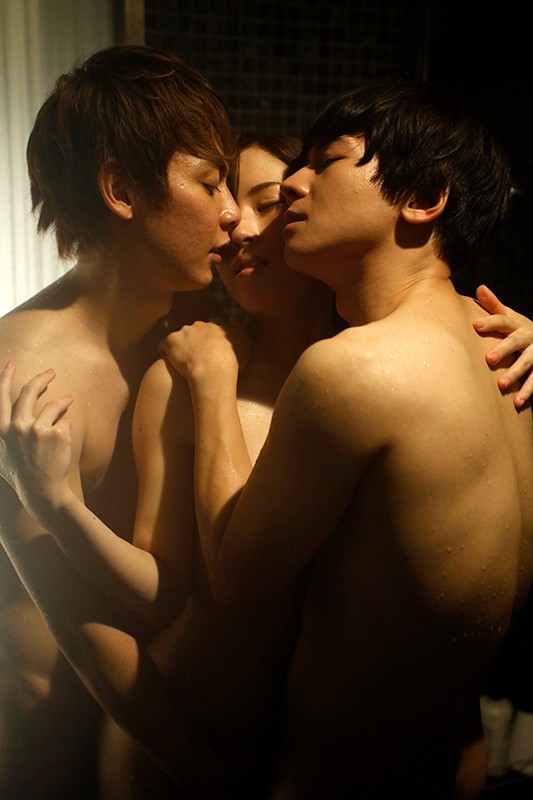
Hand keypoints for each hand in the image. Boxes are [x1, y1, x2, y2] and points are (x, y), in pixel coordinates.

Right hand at [0, 363, 73, 517]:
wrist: (42, 492)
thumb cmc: (21, 475)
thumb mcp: (2, 456)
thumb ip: (2, 437)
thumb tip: (5, 423)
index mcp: (2, 430)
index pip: (2, 397)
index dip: (5, 378)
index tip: (10, 364)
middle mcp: (18, 427)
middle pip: (29, 391)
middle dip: (41, 378)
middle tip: (51, 372)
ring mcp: (39, 429)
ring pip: (54, 405)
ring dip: (64, 399)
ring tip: (69, 399)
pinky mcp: (58, 434)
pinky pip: (66, 421)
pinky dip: (67, 425)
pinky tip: (65, 439)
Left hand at [159, 319, 252, 384]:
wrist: (212, 369)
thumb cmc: (232, 359)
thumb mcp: (245, 341)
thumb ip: (239, 328)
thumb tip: (234, 318)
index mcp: (216, 325)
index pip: (212, 325)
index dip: (211, 336)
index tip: (212, 345)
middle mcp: (199, 325)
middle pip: (195, 329)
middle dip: (195, 339)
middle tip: (198, 355)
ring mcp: (184, 332)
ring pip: (180, 336)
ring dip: (181, 345)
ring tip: (184, 360)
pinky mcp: (171, 341)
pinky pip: (163, 344)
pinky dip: (165, 350)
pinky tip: (169, 360)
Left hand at [473, 285, 532, 407]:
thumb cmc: (521, 330)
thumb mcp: (511, 317)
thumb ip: (494, 306)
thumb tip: (479, 288)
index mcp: (518, 324)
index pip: (503, 320)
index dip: (490, 321)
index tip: (475, 325)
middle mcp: (529, 337)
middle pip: (516, 341)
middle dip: (503, 349)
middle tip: (488, 359)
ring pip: (528, 363)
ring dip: (515, 374)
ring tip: (501, 385)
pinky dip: (528, 392)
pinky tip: (517, 403)